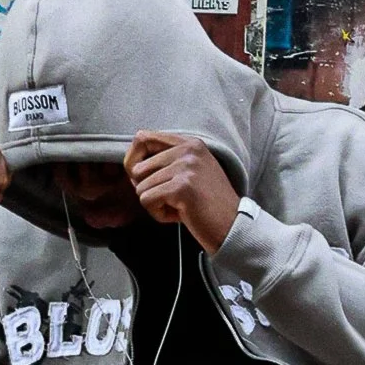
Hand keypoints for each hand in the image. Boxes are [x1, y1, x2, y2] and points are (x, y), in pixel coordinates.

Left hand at [123, 132, 239, 252]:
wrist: (234, 226)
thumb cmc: (208, 204)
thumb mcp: (192, 172)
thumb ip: (167, 161)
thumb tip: (130, 165)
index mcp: (190, 143)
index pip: (143, 138)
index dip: (135, 162)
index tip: (146, 180)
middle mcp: (188, 150)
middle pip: (137, 168)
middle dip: (147, 189)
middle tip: (171, 200)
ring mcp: (185, 167)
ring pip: (140, 187)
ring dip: (156, 204)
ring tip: (180, 208)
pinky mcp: (181, 187)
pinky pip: (147, 201)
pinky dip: (158, 214)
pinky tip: (180, 215)